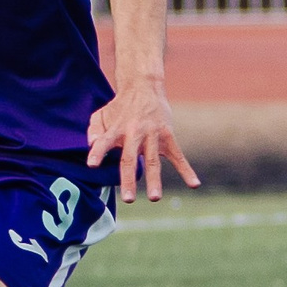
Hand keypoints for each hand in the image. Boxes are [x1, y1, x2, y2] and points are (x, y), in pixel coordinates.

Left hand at [86, 77, 200, 201]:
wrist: (144, 87)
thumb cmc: (119, 107)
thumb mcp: (101, 114)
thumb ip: (94, 131)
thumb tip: (92, 146)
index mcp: (116, 129)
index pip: (104, 142)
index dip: (98, 152)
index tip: (92, 165)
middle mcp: (134, 133)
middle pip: (130, 159)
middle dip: (128, 180)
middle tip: (128, 199)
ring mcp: (153, 135)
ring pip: (153, 161)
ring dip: (154, 180)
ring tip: (155, 198)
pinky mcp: (168, 136)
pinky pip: (178, 156)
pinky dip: (186, 170)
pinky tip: (194, 184)